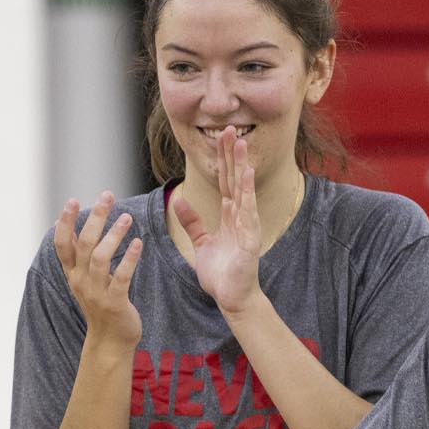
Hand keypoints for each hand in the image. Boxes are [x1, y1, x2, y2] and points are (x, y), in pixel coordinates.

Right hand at [54, 193, 143, 348]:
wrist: (110, 341)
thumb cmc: (100, 305)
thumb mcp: (82, 278)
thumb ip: (75, 254)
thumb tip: (61, 224)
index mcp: (73, 274)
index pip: (62, 245)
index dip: (65, 223)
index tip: (71, 201)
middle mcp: (81, 281)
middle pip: (84, 244)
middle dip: (95, 218)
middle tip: (107, 196)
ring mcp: (97, 293)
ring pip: (101, 258)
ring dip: (114, 235)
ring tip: (127, 217)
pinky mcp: (115, 303)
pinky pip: (121, 278)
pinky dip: (129, 259)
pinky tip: (138, 243)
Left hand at [173, 128, 265, 316]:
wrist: (231, 299)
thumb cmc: (221, 274)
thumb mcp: (202, 243)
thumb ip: (192, 222)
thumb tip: (178, 201)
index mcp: (228, 217)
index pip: (224, 182)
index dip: (222, 160)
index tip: (221, 137)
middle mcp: (239, 217)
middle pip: (234, 179)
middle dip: (232, 154)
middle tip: (230, 128)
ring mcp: (246, 227)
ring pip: (242, 190)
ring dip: (241, 166)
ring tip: (241, 143)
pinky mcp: (249, 239)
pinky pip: (247, 212)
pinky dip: (246, 193)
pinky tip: (246, 175)